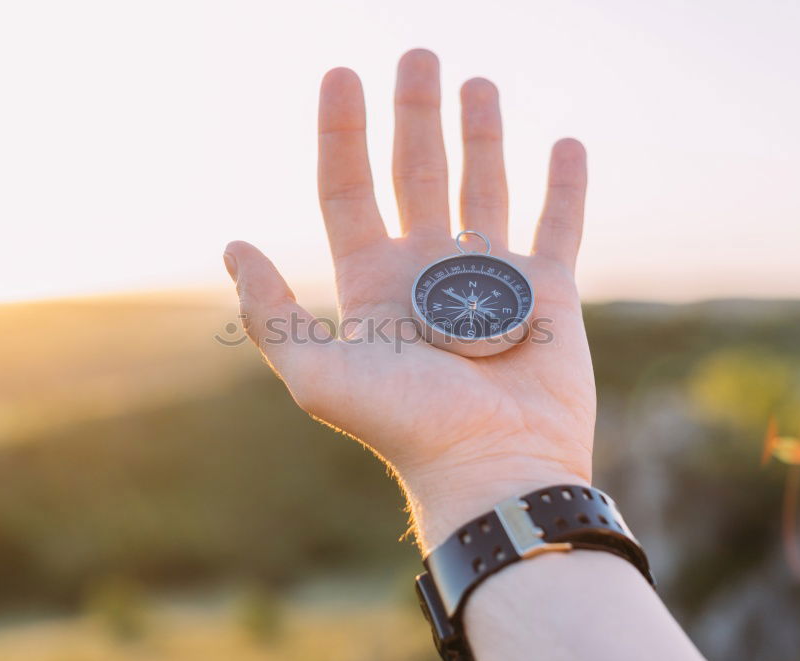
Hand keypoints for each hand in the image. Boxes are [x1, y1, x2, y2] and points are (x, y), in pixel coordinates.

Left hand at [224, 49, 594, 549]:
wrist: (492, 467)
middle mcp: (427, 269)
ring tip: (477, 83)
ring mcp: (489, 276)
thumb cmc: (406, 428)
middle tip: (417, 54)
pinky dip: (565, 185)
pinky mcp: (547, 290)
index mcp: (372, 281)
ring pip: (484, 185)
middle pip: (416, 172)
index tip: (341, 72)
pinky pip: (559, 223)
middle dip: (415, 113)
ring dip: (481, 134)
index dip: (341, 132)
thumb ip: (272, 313)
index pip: (349, 188)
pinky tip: (566, 143)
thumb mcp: (317, 374)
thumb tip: (234, 246)